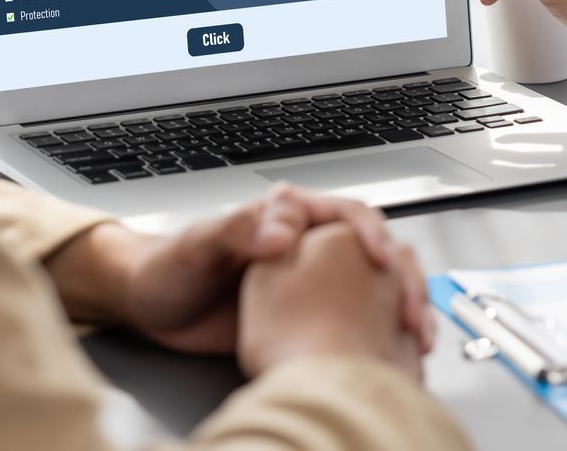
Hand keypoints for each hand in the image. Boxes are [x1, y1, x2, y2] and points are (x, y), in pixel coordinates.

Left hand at [44, 184, 430, 355]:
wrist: (151, 310)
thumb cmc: (168, 268)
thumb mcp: (197, 246)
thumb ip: (237, 231)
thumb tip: (280, 234)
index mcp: (289, 216)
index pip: (350, 213)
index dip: (372, 234)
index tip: (379, 259)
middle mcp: (311, 246)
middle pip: (378, 252)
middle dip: (405, 279)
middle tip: (410, 309)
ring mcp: (317, 283)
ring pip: (378, 287)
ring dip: (404, 308)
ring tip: (415, 335)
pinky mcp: (312, 316)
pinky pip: (359, 320)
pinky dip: (382, 335)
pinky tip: (394, 353)